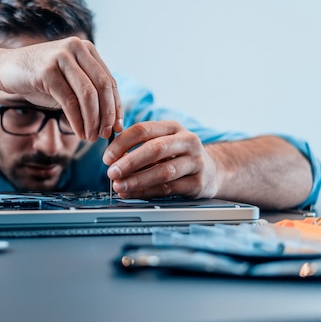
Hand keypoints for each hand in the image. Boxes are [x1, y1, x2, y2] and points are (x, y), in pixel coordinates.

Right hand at [0, 36, 123, 140]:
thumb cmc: (38, 78)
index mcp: (86, 49)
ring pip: (88, 95)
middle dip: (107, 114)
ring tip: (91, 137)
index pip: (109, 80)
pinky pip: (69, 101)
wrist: (4, 68)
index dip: (116, 106)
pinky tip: (79, 132)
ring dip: (93, 121)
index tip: (117, 127)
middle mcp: (76, 48)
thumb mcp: (68, 82)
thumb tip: (110, 120)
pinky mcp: (47, 70)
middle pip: (103, 86)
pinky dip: (77, 121)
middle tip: (106, 135)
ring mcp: (61, 57)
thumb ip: (87, 92)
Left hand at [103, 120, 218, 198]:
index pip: (143, 129)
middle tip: (111, 172)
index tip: (107, 157)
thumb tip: (113, 160)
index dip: (122, 143)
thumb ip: (139, 148)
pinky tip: (133, 193)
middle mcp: (187, 141)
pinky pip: (169, 188)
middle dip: (129, 162)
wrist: (213, 171)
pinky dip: (147, 192)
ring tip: (119, 186)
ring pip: (163, 171)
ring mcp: (195, 162)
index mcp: (173, 127)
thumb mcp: (163, 144)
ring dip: (137, 180)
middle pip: (155, 149)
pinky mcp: (198, 183)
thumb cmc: (179, 156)